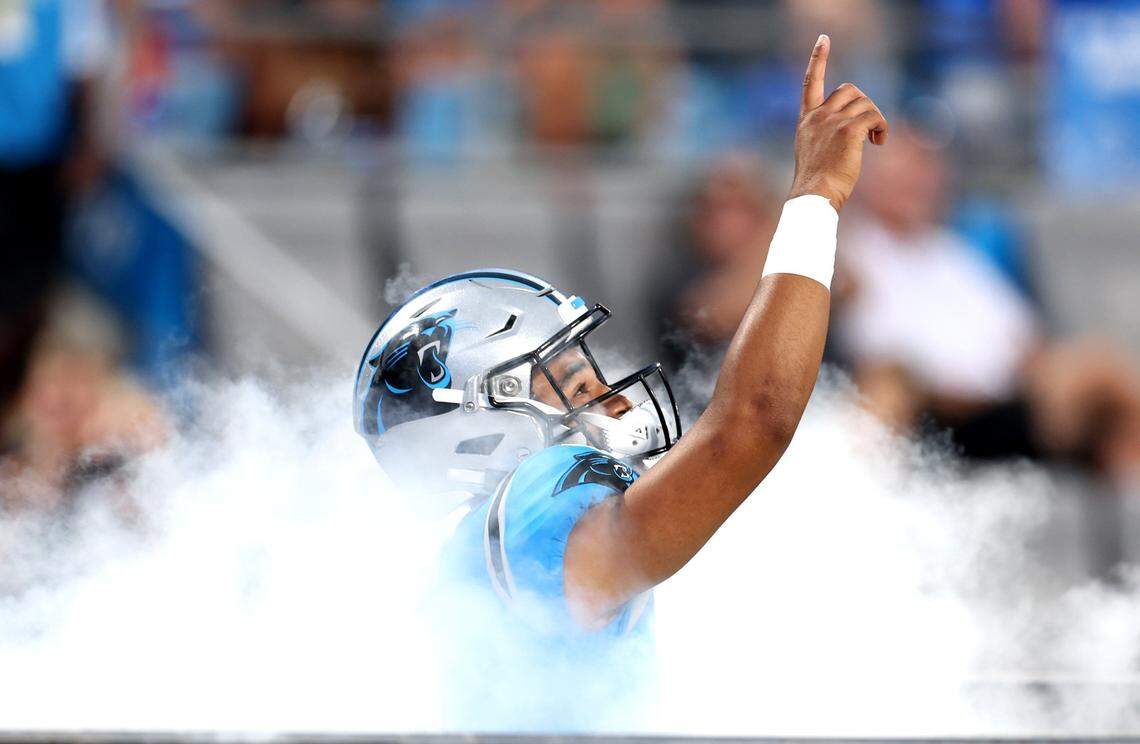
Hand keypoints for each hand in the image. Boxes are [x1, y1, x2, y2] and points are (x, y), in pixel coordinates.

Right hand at [788, 35, 887, 211]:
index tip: (824, 39)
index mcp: (806, 120)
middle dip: (864, 103)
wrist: (814, 196)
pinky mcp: (848, 131)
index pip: (810, 82)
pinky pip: (874, 117)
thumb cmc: (817, 184)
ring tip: (875, 139)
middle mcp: (817, 117)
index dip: (818, 59)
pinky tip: (878, 143)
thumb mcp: (815, 153)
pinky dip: (881, 127)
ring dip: (875, 118)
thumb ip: (827, 134)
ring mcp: (832, 122)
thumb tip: (857, 129)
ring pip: (865, 102)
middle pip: (849, 89)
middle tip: (869, 126)